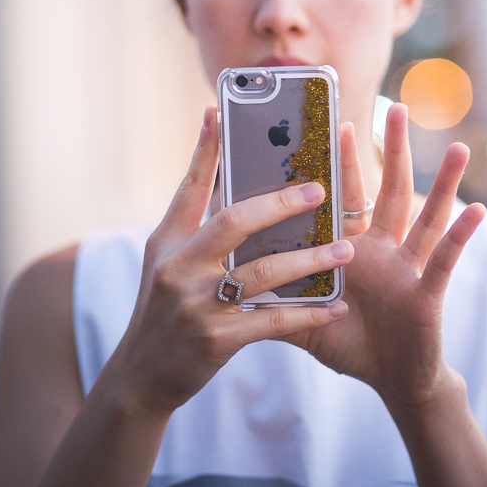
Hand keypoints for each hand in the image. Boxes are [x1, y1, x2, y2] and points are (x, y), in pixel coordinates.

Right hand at [101, 107, 352, 415]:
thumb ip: (194, 223)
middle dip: (280, 204)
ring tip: (346, 251)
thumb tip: (219, 172)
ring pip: (262, 273)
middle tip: (319, 191)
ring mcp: (195, 305)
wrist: (140, 376)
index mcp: (167, 241)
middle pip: (233, 223)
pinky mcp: (216, 341)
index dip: (205, 149)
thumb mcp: (164, 260)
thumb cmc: (163, 308)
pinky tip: (337, 306)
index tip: (220, 110)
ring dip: (309, 260)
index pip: (189, 187)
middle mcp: (178, 268)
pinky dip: (308, 314)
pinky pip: (273, 322)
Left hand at [283, 103, 485, 405]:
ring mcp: (408, 266)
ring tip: (458, 148)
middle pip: (389, 190)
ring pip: (426, 216)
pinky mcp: (427, 291)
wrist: (390, 381)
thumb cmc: (349, 344)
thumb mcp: (303, 319)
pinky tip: (477, 209)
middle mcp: (382, 249)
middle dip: (394, 150)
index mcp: (350, 249)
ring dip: (443, 183)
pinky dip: (462, 235)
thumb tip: (223, 288)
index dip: (343, 162)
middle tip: (400, 109)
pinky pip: (445, 259)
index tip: (336, 123)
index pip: (345, 197)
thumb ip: (270, 300)